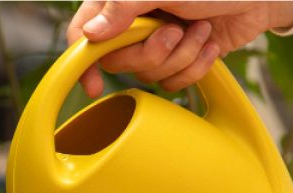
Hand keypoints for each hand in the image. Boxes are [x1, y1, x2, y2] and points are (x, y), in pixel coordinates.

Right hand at [67, 1, 292, 96]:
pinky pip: (173, 83)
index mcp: (120, 2)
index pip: (83, 33)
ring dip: (182, 57)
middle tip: (176, 31)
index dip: (83, 61)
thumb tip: (90, 34)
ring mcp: (156, 42)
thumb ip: (123, 8)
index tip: (93, 84)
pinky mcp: (179, 58)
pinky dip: (196, 68)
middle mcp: (133, 22)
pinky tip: (210, 43)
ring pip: (149, 75)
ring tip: (201, 31)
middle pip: (119, 62)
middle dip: (153, 53)